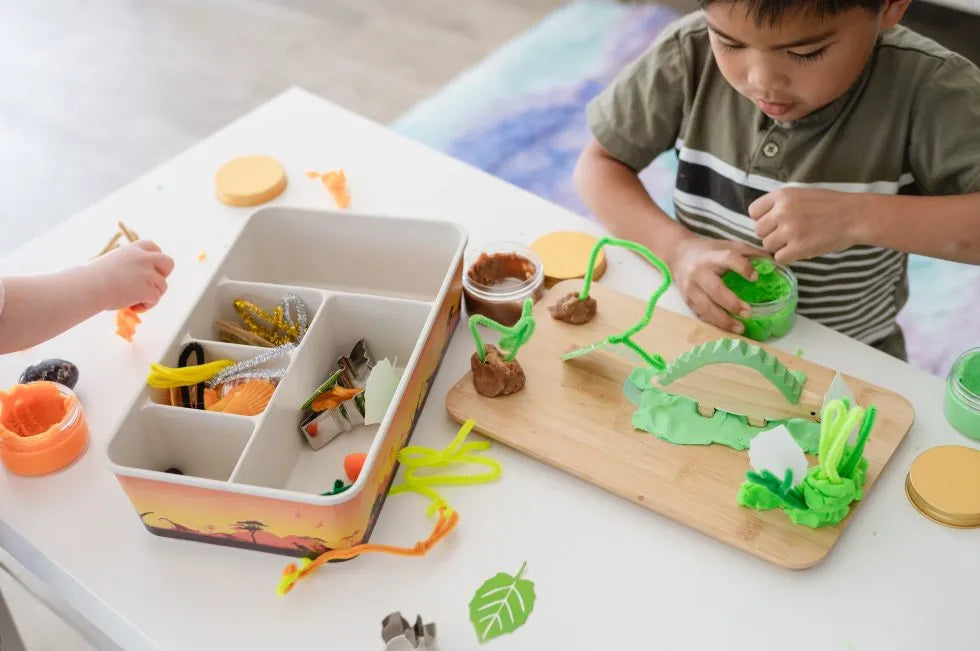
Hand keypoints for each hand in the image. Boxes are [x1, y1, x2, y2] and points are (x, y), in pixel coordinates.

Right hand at [89, 240, 174, 310]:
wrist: (89, 286)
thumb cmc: (93, 279)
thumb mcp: (112, 263)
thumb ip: (129, 266)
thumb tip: (137, 281)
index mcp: (133, 250)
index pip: (153, 247)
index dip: (155, 259)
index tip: (149, 269)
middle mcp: (143, 258)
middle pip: (168, 262)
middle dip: (164, 274)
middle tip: (152, 285)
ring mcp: (147, 273)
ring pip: (162, 286)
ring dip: (152, 295)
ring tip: (135, 301)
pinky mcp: (148, 288)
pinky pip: (155, 299)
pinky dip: (146, 305)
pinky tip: (133, 307)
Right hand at [670, 236, 766, 333]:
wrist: (679, 256)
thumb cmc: (709, 252)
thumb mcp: (728, 246)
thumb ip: (750, 253)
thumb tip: (774, 265)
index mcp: (712, 256)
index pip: (728, 258)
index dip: (742, 267)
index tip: (755, 278)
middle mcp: (699, 272)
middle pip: (715, 289)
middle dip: (732, 303)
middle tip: (749, 313)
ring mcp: (691, 288)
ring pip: (706, 307)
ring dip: (723, 320)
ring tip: (740, 328)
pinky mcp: (688, 301)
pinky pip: (702, 315)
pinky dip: (715, 323)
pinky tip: (728, 328)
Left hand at [749, 188, 866, 262]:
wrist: (855, 216)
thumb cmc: (830, 205)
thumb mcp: (801, 194)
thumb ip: (780, 204)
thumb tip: (761, 219)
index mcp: (782, 196)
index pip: (754, 211)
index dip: (763, 219)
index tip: (775, 222)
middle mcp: (782, 211)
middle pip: (759, 230)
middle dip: (771, 234)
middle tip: (789, 234)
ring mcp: (790, 230)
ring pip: (767, 245)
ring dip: (779, 247)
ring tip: (796, 241)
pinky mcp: (798, 248)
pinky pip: (779, 258)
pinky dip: (788, 257)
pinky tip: (800, 250)